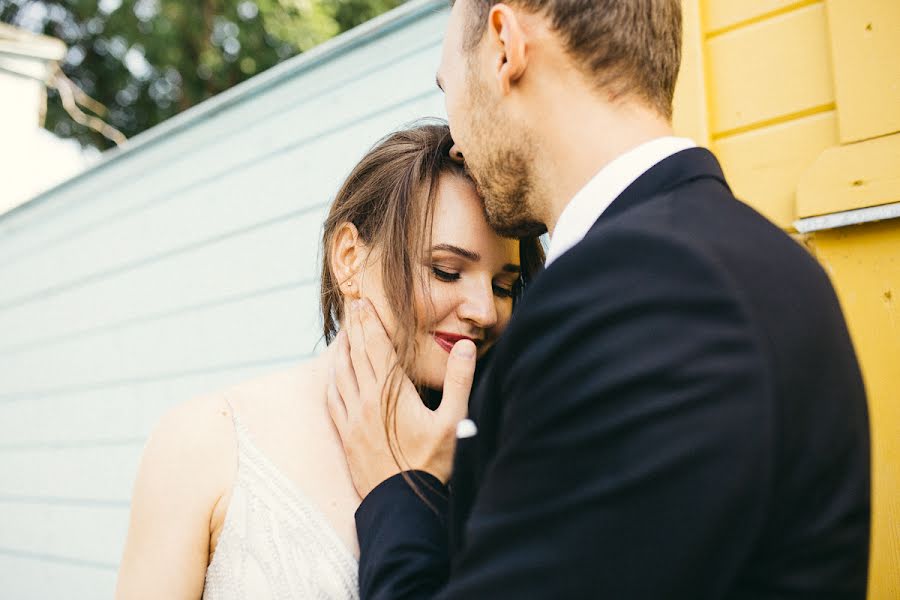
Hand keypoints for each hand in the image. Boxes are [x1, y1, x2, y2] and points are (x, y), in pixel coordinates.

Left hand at [326, 299, 475, 498]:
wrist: (403, 504)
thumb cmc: (433, 464)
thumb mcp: (454, 420)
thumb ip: (459, 380)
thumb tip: (464, 346)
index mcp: (391, 393)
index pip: (377, 347)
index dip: (369, 322)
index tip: (362, 302)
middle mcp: (366, 401)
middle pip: (356, 355)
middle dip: (355, 328)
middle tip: (351, 306)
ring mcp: (353, 419)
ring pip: (340, 374)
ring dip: (342, 350)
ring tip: (344, 333)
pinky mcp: (346, 435)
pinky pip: (333, 398)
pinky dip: (333, 379)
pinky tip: (334, 374)